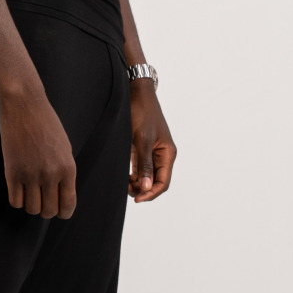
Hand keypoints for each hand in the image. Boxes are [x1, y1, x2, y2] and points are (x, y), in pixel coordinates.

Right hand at [0, 90, 76, 218]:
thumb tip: (60, 193)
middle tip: (41, 199)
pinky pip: (15, 201)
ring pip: (31, 209)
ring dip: (30, 205)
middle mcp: (50, 174)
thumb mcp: (64, 147)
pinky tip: (18, 188)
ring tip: (29, 192)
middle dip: (45, 209)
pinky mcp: (12, 172)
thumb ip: (64, 171)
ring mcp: (30, 174)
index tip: (58, 210)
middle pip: (48, 211)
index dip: (63, 212)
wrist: (24, 104)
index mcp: (67, 168)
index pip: (68, 205)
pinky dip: (17, 199)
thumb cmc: (45, 122)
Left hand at [129, 85, 175, 202]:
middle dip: (143, 189)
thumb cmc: (142, 113)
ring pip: (147, 176)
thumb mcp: (142, 139)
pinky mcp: (142, 149)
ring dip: (137, 183)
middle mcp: (162, 155)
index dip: (151, 193)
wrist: (136, 94)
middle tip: (126, 191)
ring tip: (124, 184)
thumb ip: (144, 164)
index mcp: (168, 154)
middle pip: (156, 181)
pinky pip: (140, 168)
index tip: (136, 198)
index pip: (164, 182)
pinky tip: (124, 176)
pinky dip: (133, 175)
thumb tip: (146, 186)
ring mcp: (152, 152)